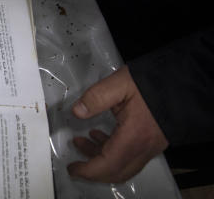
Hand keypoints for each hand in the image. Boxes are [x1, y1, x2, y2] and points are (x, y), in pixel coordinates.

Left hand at [68, 66, 168, 182]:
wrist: (183, 84)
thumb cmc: (155, 83)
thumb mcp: (120, 84)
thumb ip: (96, 97)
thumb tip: (78, 111)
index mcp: (134, 136)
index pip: (108, 165)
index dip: (88, 171)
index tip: (73, 168)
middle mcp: (144, 147)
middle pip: (116, 172)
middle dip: (92, 170)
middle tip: (75, 163)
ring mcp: (150, 146)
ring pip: (123, 165)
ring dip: (101, 159)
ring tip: (82, 142)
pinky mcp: (152, 141)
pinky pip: (130, 156)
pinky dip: (112, 152)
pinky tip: (101, 137)